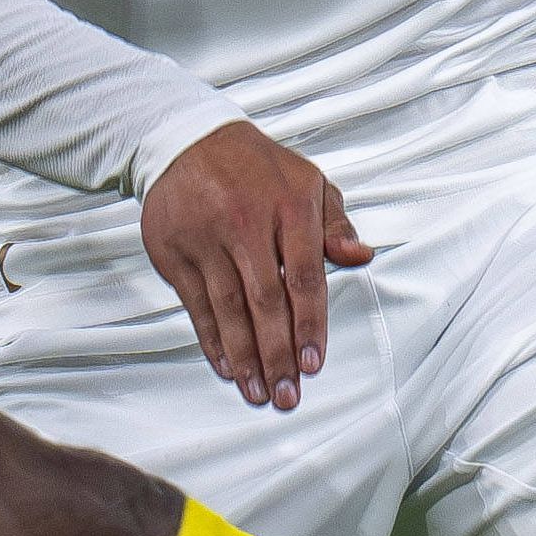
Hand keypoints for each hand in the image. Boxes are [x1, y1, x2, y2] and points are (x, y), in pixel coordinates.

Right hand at [141, 121, 373, 413]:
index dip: (309, 324)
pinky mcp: (174, 250)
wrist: (187, 141)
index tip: (313, 362)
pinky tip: (226, 365)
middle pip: (265, 301)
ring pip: (229, 308)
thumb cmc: (256, 168)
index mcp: (289, 205)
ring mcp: (206, 237)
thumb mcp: (307, 180)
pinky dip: (212, 339)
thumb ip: (336, 223)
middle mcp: (246, 221)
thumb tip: (361, 256)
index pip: (304, 276)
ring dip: (245, 357)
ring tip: (258, 391)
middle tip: (286, 393)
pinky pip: (196, 304)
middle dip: (277, 353)